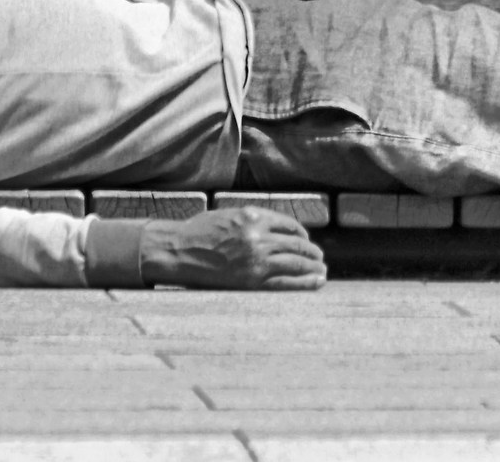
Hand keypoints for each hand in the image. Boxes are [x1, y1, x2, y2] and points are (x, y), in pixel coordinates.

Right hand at [141, 208, 325, 290]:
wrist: (178, 251)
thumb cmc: (199, 233)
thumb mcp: (230, 216)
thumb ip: (254, 221)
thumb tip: (277, 231)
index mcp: (253, 216)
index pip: (289, 225)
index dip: (302, 234)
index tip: (306, 241)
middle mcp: (259, 236)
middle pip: (296, 244)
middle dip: (312, 252)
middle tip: (320, 258)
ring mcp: (256, 259)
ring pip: (296, 262)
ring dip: (313, 267)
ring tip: (321, 271)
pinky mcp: (251, 280)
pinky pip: (286, 282)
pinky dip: (305, 282)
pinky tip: (316, 282)